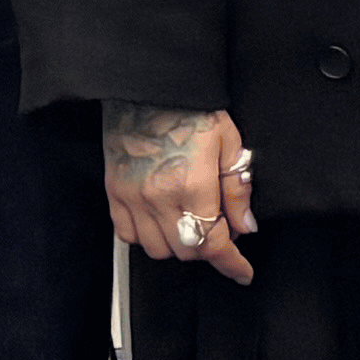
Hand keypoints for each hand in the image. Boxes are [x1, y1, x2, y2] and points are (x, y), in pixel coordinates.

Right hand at [104, 104, 260, 281]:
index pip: (212, 243)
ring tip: (192, 222)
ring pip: (156, 250)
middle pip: (186, 251)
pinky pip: (127, 235)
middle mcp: (158, 197)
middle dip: (209, 249)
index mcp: (192, 184)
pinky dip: (147, 237)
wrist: (149, 88)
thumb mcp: (229, 143)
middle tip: (222, 230)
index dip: (231, 263)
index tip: (242, 271)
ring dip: (179, 245)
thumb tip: (246, 227)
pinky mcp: (113, 193)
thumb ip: (237, 189)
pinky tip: (163, 220)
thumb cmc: (191, 109)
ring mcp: (131, 197)